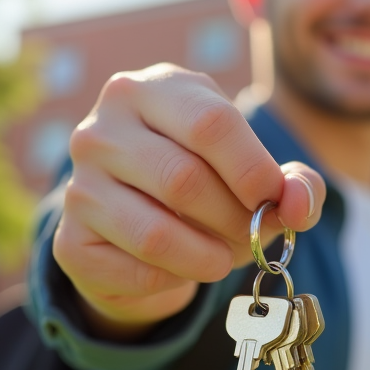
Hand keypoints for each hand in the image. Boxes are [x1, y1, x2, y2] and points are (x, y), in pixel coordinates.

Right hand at [52, 64, 325, 339]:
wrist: (142, 220)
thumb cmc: (210, 180)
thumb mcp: (255, 168)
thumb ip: (294, 183)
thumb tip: (299, 207)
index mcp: (151, 89)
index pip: (210, 123)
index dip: (252, 169)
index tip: (275, 200)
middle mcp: (102, 129)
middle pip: (184, 180)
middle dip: (235, 219)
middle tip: (254, 234)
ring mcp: (78, 184)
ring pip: (156, 233)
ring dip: (208, 256)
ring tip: (224, 255)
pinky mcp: (70, 240)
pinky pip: (136, 271)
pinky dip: (176, 279)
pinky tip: (183, 265)